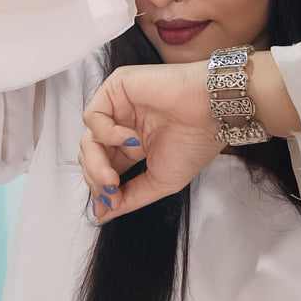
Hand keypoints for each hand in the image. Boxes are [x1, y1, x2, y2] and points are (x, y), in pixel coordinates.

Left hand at [79, 60, 222, 221]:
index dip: (100, 187)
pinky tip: (130, 140)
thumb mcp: (160, 180)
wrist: (212, 112)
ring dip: (96, 163)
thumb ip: (130, 196)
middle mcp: (123, 124)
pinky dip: (106, 133)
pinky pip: (93, 116)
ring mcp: (119, 106)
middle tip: (111, 191)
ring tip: (114, 177)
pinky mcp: (116, 86)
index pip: (104, 166)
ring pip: (88, 139)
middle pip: (92, 154)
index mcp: (133, 144)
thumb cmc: (196, 141)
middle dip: (96, 178)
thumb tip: (103, 214)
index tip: (107, 206)